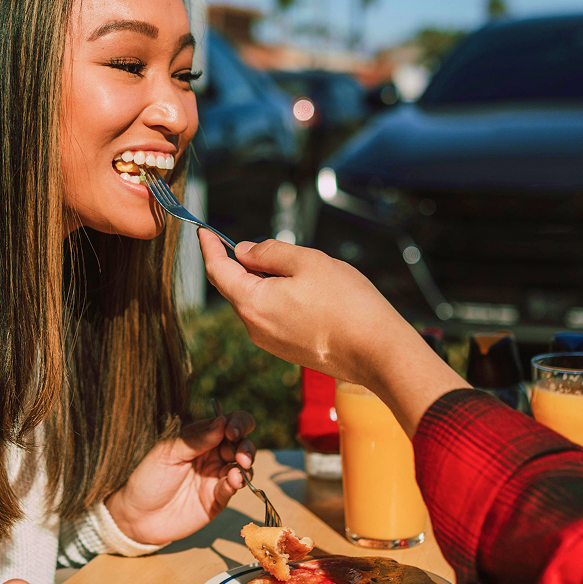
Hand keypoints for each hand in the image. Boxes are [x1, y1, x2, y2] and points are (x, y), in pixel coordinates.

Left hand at [105, 412, 255, 544]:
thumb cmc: (148, 478)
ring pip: (244, 464)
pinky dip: (238, 482)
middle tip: (240, 455)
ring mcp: (217, 476)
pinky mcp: (218, 498)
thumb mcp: (168, 453)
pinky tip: (233, 481)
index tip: (232, 431)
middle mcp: (214, 454)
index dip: (238, 423)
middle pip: (243, 442)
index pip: (229, 422)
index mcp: (202, 437)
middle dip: (246, 446)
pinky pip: (234, 486)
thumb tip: (223, 421)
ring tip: (239, 467)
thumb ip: (196, 439)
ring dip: (246, 463)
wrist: (136, 518)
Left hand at [199, 233, 465, 434]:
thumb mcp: (308, 261)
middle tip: (272, 246)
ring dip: (269, 281)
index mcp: (252, 303)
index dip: (211, 248)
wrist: (377, 351)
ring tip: (305, 271)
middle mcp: (255, 328)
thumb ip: (270, 252)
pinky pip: (273, 317)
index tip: (205, 231)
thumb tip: (245, 252)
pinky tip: (311, 293)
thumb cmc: (347, 304)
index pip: (218, 271)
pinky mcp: (289, 350)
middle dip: (247, 263)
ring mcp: (271, 343)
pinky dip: (281, 298)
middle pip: (237, 287)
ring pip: (258, 302)